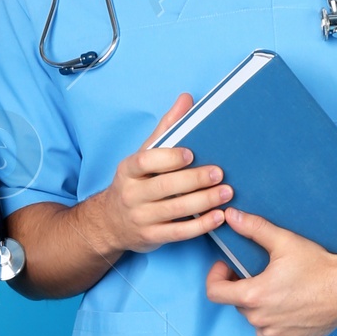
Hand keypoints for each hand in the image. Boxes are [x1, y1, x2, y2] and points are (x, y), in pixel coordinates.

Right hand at [86, 94, 232, 257]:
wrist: (110, 222)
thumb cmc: (135, 183)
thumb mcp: (143, 155)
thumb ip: (166, 129)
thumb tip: (186, 99)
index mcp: (128, 170)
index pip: (146, 161)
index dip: (169, 158)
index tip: (192, 153)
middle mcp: (131, 194)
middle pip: (164, 186)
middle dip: (194, 179)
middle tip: (220, 173)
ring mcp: (141, 218)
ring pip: (174, 210)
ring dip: (203, 201)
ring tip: (226, 193)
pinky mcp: (152, 237)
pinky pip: (178, 232)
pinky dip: (200, 225)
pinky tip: (218, 217)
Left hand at [205, 210, 336, 335]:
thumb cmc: (319, 267)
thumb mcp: (285, 242)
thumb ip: (254, 229)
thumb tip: (231, 216)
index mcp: (254, 295)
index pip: (214, 292)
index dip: (215, 277)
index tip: (227, 267)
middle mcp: (260, 319)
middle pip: (237, 303)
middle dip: (243, 287)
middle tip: (260, 273)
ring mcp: (274, 333)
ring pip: (253, 319)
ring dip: (258, 306)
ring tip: (277, 289)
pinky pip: (269, 333)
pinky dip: (272, 321)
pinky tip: (287, 306)